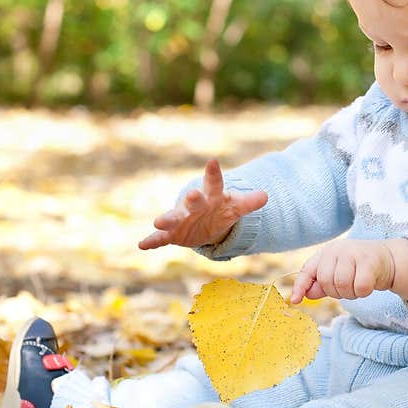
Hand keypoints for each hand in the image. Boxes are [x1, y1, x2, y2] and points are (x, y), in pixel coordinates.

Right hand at [138, 158, 267, 250]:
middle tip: (192, 194)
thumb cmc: (220, 210)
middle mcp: (193, 205)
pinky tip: (142, 245)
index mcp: (211, 196)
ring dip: (166, 219)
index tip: (213, 162)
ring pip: (173, 218)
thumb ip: (249, 203)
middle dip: (193, 199)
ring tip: (158, 221)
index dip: (214, 174)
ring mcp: (181, 219)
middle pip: (194, 201)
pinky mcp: (172, 234)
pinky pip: (160, 238)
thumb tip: (265, 196)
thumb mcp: (236, 207)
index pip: (214, 183)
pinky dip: (152, 241)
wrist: (203, 223)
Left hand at [290, 238, 407, 304]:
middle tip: (347, 287)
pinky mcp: (369, 261)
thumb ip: (320, 284)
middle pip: (327, 282)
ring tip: (356, 285)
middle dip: (336, 292)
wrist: (386, 259)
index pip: (308, 270)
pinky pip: (360, 287)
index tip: (295, 300)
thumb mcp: (336, 273)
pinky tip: (367, 284)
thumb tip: (306, 294)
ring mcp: (353, 253)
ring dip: (350, 293)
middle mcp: (337, 250)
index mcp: (325, 253)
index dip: (300, 286)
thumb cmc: (357, 268)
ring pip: (342, 285)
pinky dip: (363, 292)